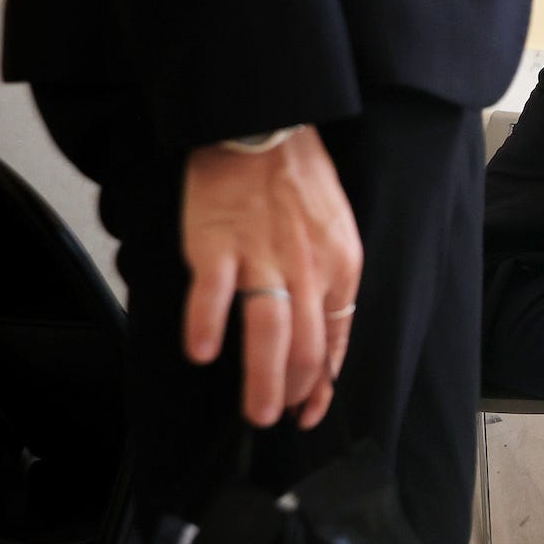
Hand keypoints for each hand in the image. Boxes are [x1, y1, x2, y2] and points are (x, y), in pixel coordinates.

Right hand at [181, 126, 361, 429]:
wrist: (263, 125)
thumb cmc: (298, 177)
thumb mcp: (336, 229)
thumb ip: (329, 280)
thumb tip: (321, 330)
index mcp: (341, 262)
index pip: (339, 336)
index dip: (326, 380)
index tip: (312, 409)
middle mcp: (308, 266)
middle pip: (307, 345)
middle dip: (294, 392)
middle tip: (275, 418)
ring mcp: (262, 257)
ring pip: (270, 332)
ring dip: (263, 379)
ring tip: (256, 413)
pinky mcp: (219, 245)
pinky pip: (214, 295)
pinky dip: (207, 327)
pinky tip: (202, 354)